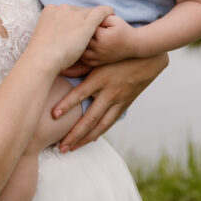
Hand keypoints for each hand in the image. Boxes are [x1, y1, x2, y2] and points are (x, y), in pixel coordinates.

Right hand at [29, 3, 113, 75]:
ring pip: (90, 12)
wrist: (42, 60)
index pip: (67, 12)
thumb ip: (52, 31)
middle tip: (89, 30)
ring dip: (95, 18)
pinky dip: (108, 13)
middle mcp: (63, 8)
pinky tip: (113, 14)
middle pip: (78, 11)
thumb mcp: (44, 37)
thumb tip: (58, 36)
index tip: (78, 27)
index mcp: (50, 9)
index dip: (74, 20)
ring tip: (102, 25)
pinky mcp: (86, 23)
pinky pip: (101, 12)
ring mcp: (74, 15)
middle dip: (83, 19)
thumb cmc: (41, 55)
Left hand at [52, 53, 169, 149]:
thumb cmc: (119, 52)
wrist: (147, 56)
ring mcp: (118, 101)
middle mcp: (109, 92)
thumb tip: (58, 67)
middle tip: (61, 147)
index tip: (53, 115)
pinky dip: (99, 132)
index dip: (67, 104)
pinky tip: (90, 140)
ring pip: (101, 125)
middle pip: (90, 118)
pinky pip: (110, 122)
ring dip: (85, 139)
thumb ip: (80, 64)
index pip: (80, 94)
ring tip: (72, 148)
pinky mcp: (125, 104)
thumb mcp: (99, 56)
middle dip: (75, 134)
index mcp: (100, 78)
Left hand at [63, 14, 136, 73]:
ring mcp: (97, 57)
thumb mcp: (114, 19)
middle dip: (76, 33)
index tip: (81, 19)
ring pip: (78, 51)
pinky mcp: (97, 63)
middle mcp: (98, 49)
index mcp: (102, 37)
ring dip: (75, 45)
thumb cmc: (123, 30)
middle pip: (79, 39)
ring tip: (72, 37)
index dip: (82, 22)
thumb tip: (86, 15)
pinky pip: (83, 59)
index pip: (85, 27)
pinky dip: (78, 54)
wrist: (134, 45)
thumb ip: (100, 15)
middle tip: (71, 28)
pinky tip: (77, 47)